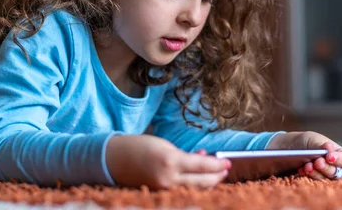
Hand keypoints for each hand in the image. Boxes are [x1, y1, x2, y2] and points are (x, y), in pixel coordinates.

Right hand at [106, 134, 230, 188]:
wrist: (113, 159)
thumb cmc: (139, 146)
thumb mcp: (165, 145)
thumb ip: (185, 155)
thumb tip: (204, 159)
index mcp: (171, 161)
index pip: (203, 167)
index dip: (218, 165)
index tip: (228, 161)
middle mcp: (168, 179)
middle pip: (202, 182)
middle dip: (216, 176)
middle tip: (225, 169)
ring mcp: (164, 190)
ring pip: (194, 190)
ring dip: (207, 182)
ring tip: (215, 174)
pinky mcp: (160, 195)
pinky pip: (182, 191)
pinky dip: (192, 185)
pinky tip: (197, 178)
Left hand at [267, 131, 341, 179]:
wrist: (288, 149)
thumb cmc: (305, 142)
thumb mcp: (312, 139)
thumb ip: (321, 145)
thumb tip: (329, 149)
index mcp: (338, 153)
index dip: (339, 159)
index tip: (328, 156)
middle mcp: (334, 166)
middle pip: (337, 172)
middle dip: (326, 167)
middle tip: (317, 162)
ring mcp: (324, 174)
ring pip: (325, 178)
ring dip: (316, 172)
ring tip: (307, 166)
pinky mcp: (314, 180)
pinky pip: (314, 182)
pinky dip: (308, 175)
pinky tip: (301, 170)